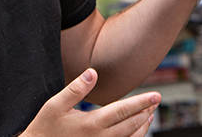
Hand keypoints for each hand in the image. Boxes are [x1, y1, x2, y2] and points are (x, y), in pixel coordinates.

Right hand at [19, 68, 158, 136]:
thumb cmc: (44, 127)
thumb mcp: (55, 105)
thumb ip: (75, 89)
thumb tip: (93, 72)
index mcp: (91, 123)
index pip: (123, 111)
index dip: (141, 102)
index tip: (156, 95)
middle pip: (131, 125)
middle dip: (145, 112)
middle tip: (156, 100)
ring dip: (142, 126)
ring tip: (150, 114)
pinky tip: (136, 130)